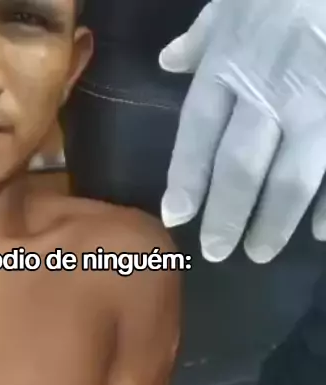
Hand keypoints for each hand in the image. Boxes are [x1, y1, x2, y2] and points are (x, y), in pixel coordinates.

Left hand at [159, 0, 325, 262]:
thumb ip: (205, 35)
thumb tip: (170, 62)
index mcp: (232, 61)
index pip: (199, 131)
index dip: (186, 178)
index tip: (175, 216)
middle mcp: (270, 89)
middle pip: (240, 167)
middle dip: (226, 216)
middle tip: (216, 251)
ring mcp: (317, 104)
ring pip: (291, 180)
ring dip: (273, 224)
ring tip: (259, 253)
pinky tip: (318, 234)